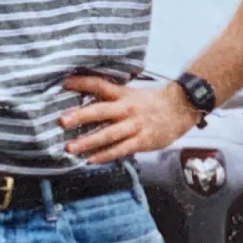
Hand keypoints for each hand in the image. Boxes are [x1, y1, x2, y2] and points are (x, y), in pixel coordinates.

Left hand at [59, 74, 198, 164]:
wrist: (180, 109)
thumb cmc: (152, 102)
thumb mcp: (131, 94)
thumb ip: (111, 97)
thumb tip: (86, 98)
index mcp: (123, 94)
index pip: (100, 85)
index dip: (82, 83)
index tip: (64, 83)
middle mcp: (126, 109)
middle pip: (101, 111)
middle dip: (80, 116)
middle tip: (62, 121)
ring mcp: (134, 126)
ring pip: (108, 134)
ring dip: (88, 142)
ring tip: (70, 148)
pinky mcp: (141, 141)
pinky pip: (120, 150)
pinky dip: (105, 155)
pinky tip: (91, 160)